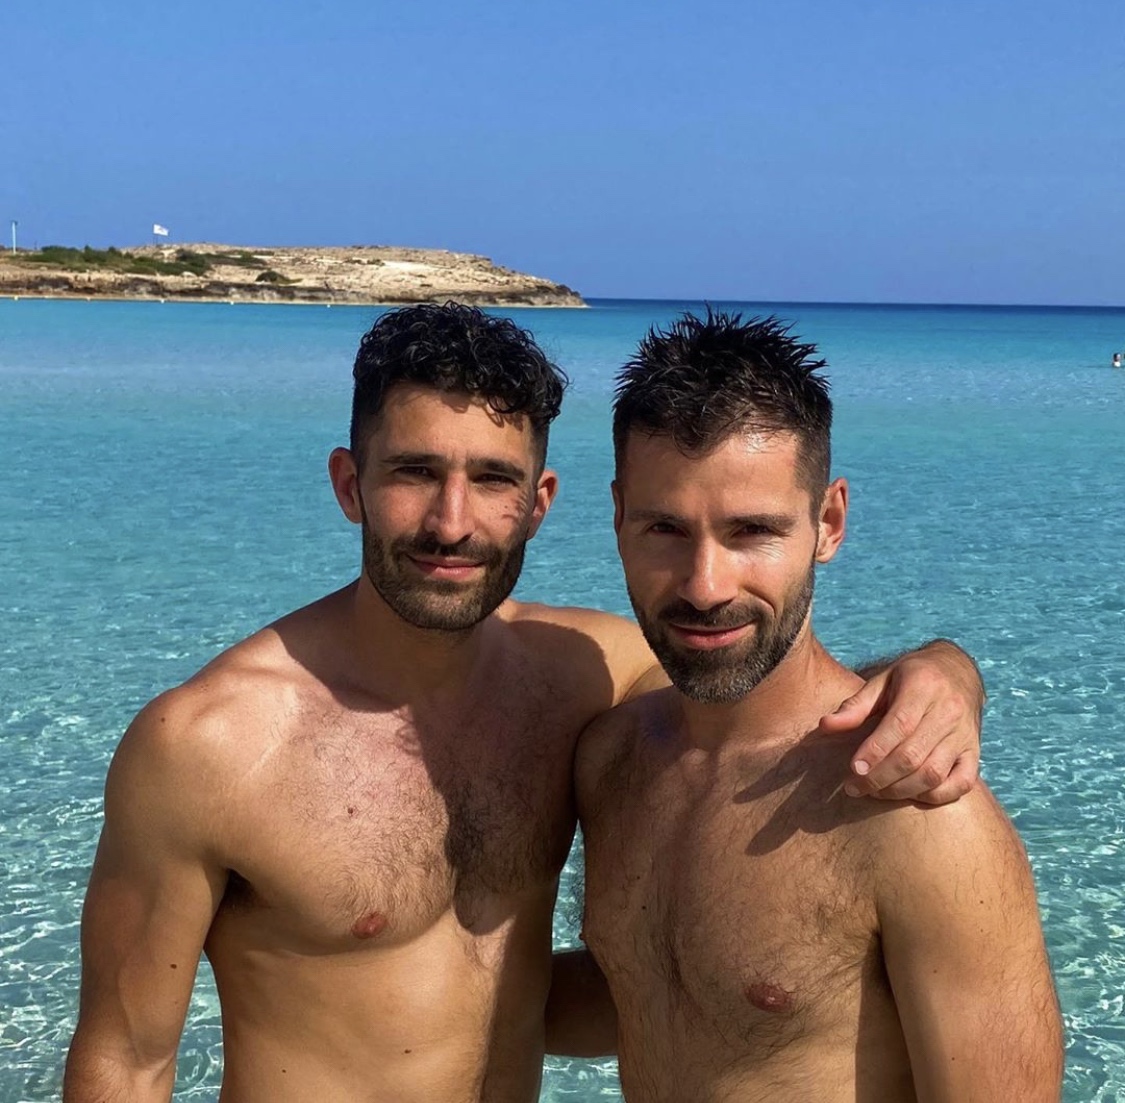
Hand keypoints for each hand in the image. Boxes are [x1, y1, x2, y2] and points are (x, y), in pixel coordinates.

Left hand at [820, 640, 983, 803]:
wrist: (958, 670)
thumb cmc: (912, 676)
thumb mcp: (882, 680)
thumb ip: (855, 705)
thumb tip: (826, 726)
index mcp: (923, 687)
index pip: (899, 726)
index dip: (875, 751)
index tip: (852, 769)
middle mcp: (949, 711)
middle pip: (913, 755)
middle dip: (879, 777)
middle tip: (854, 787)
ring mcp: (965, 735)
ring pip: (934, 774)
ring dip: (900, 790)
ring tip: (874, 791)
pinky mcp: (974, 752)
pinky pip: (961, 784)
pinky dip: (935, 796)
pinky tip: (909, 794)